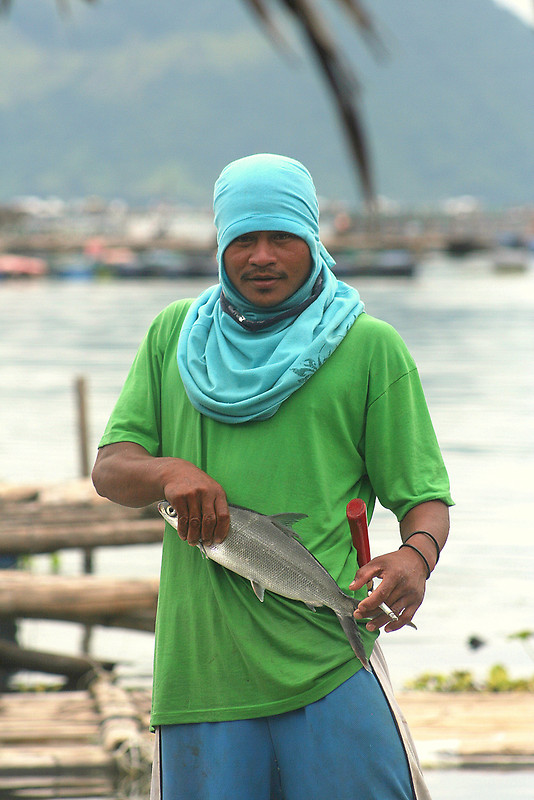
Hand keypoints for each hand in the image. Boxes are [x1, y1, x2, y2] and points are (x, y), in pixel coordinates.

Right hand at [92, 442, 230, 546]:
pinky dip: (183, 531)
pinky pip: (183, 520)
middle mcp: (206, 492)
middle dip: (207, 536)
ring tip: (193, 541)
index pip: (223, 515)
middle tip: (205, 543)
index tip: (218, 540)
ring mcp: (192, 494)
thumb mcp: (210, 490)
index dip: (221, 530)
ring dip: (194, 536)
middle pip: (209, 521)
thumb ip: (214, 507)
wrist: (175, 472)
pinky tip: (184, 535)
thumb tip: (217, 532)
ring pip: (195, 523)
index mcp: (218, 492)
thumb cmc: (195, 485)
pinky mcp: (179, 498)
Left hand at [349, 548, 426, 631]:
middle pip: (387, 605)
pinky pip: (407, 617)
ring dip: (381, 621)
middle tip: (359, 616)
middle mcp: (405, 587)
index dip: (370, 603)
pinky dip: (396, 624)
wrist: (416, 560)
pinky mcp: (416, 602)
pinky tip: (387, 627)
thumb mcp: (377, 562)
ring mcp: (412, 596)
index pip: (381, 594)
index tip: (360, 608)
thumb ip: (363, 574)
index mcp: (395, 575)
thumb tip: (352, 587)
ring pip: (395, 613)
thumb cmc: (395, 562)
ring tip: (370, 626)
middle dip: (371, 613)